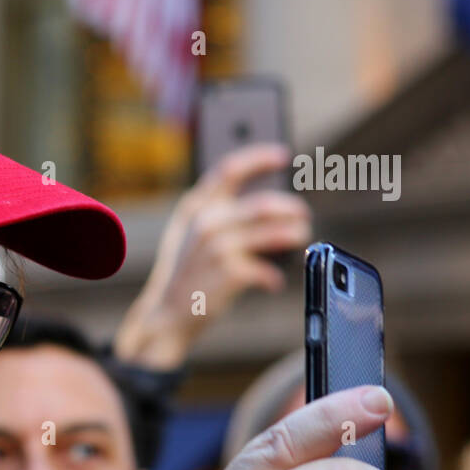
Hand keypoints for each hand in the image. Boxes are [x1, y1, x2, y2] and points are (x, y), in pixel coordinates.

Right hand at [115, 144, 310, 369]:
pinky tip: (274, 282)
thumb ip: (215, 212)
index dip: (259, 159)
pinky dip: (274, 276)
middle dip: (290, 208)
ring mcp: (217, 248)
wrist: (167, 313)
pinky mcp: (230, 273)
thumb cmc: (186, 272)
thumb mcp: (188, 234)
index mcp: (195, 207)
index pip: (230, 170)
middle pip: (263, 204)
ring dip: (294, 234)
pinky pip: (267, 269)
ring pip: (273, 232)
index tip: (282, 155)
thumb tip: (265, 200)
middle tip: (303, 214)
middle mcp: (206, 223)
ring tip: (301, 237)